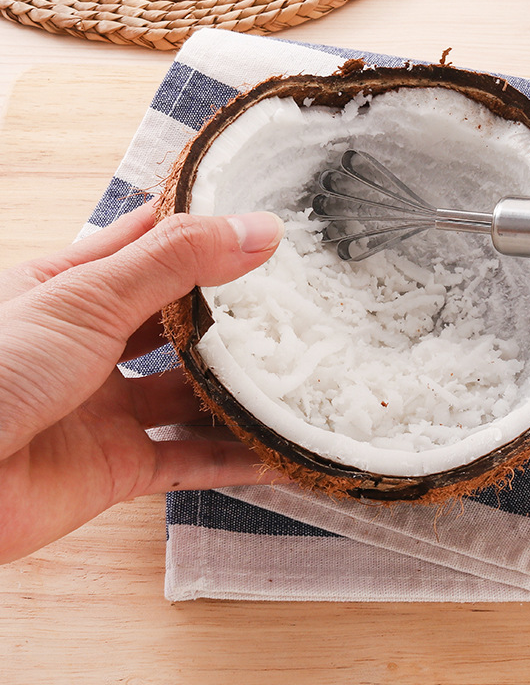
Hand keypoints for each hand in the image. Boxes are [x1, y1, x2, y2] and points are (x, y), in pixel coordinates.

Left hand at [0, 202, 284, 563]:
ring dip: (240, 389)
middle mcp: (93, 346)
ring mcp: (106, 408)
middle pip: (180, 323)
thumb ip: (176, 261)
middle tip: (294, 298)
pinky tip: (279, 450)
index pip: (151, 243)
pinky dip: (235, 460)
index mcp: (74, 288)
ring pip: (191, 394)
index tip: (260, 217)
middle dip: (232, 312)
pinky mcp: (116, 467)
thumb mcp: (88, 297)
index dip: (203, 228)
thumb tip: (259, 229)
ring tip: (299, 373)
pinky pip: (189, 460)